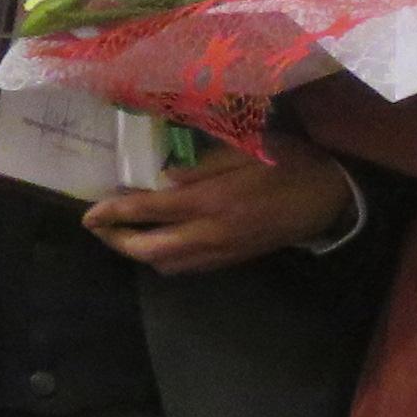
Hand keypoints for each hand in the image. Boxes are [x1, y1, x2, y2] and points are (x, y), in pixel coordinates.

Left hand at [84, 128, 358, 274]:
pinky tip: (161, 240)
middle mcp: (210, 233)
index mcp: (211, 201)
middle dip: (117, 242)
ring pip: (166, 264)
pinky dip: (164, 257)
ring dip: (139, 252)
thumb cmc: (289, 163)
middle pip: (149, 250)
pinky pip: (187, 267)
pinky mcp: (231, 259)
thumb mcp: (247, 149)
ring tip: (126, 232)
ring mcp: (221, 251)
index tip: (88, 213)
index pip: (149, 211)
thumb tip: (164, 177)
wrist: (328, 198)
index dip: (114, 214)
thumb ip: (203, 164)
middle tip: (99, 226)